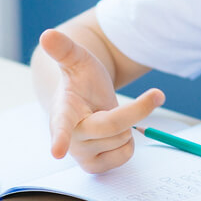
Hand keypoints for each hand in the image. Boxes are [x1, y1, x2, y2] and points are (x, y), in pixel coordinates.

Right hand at [38, 29, 163, 172]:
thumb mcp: (77, 60)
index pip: (62, 126)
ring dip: (125, 125)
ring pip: (123, 139)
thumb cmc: (79, 81)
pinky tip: (113, 134)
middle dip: (137, 108)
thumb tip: (47, 33)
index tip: (56, 152)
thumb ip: (64, 48)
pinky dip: (126, 141)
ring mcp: (81, 155)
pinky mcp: (95, 167)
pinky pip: (126, 154)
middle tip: (153, 94)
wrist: (82, 104)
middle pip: (115, 126)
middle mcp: (69, 139)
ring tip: (107, 116)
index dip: (59, 138)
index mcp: (62, 112)